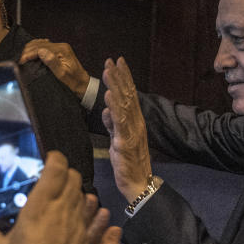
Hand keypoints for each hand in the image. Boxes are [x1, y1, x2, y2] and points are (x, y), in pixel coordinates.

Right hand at [0, 151, 118, 243]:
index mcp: (40, 206)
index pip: (57, 167)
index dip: (53, 158)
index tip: (45, 160)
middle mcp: (64, 210)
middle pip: (74, 177)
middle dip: (63, 174)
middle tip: (48, 181)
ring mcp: (80, 225)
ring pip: (84, 194)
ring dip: (74, 192)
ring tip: (59, 200)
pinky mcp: (88, 240)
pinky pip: (91, 216)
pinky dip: (85, 211)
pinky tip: (75, 218)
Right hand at [19, 39, 89, 96]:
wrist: (82, 84)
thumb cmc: (73, 82)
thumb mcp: (62, 75)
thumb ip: (52, 62)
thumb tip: (41, 52)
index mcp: (62, 50)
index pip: (41, 48)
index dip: (29, 54)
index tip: (21, 61)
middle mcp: (61, 46)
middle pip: (39, 44)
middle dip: (28, 51)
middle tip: (20, 60)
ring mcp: (60, 47)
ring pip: (41, 43)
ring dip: (30, 49)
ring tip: (23, 57)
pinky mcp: (59, 51)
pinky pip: (45, 45)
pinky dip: (36, 47)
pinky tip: (31, 52)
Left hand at [101, 57, 152, 201]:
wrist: (138, 184)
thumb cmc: (129, 163)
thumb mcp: (118, 140)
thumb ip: (113, 124)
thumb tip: (106, 110)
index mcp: (135, 122)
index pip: (130, 95)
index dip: (124, 77)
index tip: (118, 62)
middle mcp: (136, 123)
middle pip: (128, 95)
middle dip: (119, 76)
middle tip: (112, 60)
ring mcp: (132, 132)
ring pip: (123, 104)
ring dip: (115, 86)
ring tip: (108, 71)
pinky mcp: (125, 142)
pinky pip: (119, 122)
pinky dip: (114, 107)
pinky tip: (109, 96)